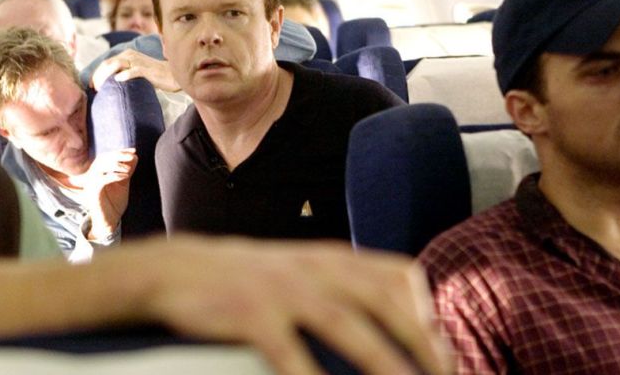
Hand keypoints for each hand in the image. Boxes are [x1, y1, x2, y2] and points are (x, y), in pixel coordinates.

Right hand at [75, 148, 137, 238]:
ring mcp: (90, 184)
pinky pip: (101, 180)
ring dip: (116, 164)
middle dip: (118, 155)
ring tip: (128, 168)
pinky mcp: (92, 193)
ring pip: (99, 167)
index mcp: (97, 173)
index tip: (133, 150)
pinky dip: (114, 175)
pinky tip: (125, 176)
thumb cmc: (113, 204)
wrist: (108, 223)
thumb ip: (127, 171)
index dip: (119, 151)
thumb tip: (135, 157)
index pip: (106, 156)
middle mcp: (91, 176)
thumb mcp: (123, 184)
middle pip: (102, 158)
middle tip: (132, 155)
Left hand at [90, 50, 180, 91]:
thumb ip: (123, 73)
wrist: (173, 75)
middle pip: (108, 64)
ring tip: (101, 87)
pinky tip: (117, 80)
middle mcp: (130, 55)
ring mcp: (138, 61)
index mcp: (126, 54)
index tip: (91, 86)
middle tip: (94, 88)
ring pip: (116, 65)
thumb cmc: (154, 76)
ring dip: (106, 76)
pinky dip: (125, 75)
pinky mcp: (146, 69)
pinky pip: (133, 71)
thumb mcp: (136, 71)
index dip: (96, 74)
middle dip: (98, 76)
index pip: (106, 63)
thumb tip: (108, 85)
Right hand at [114, 237, 452, 374]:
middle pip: (385, 300)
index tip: (445, 355)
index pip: (397, 275)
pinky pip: (289, 352)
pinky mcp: (249, 314)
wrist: (174, 271)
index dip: (429, 313)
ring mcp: (281, 289)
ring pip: (346, 324)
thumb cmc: (246, 280)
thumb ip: (342, 285)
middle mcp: (313, 268)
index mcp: (329, 257)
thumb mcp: (299, 270)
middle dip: (423, 343)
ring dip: (384, 362)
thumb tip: (398, 316)